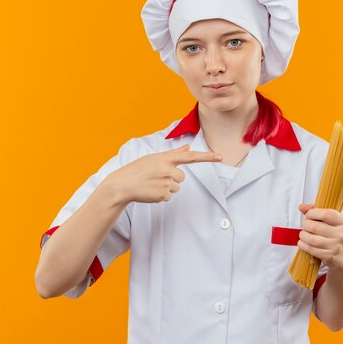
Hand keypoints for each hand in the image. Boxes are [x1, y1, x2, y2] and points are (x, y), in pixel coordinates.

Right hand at [104, 144, 221, 204]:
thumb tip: (188, 147)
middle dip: (172, 178)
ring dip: (166, 187)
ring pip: (176, 187)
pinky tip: (150, 191)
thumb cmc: (137, 170)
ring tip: (151, 184)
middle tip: (156, 178)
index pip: (190, 156)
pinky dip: (161, 196)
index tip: (220, 157)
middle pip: (182, 177)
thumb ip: (173, 154)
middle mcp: (167, 169)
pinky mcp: (163, 195)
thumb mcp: (154, 158)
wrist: (122, 185)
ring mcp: (165, 182)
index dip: (207, 157)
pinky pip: (169, 196)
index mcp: (165, 158)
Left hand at [297, 204, 342, 269]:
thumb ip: (316, 211)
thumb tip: (301, 206)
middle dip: (305, 224)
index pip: (326, 214)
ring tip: (303, 234)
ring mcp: (335, 246)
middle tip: (305, 225)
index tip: (309, 215)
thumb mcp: (331, 221)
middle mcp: (341, 234)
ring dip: (303, 235)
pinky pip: (310, 249)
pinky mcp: (329, 256)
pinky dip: (302, 244)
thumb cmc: (334, 234)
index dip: (312, 213)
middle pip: (315, 227)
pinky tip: (303, 242)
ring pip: (311, 239)